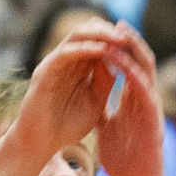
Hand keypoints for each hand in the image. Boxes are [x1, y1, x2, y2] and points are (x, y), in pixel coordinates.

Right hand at [11, 23, 123, 166]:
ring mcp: (54, 64)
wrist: (40, 145)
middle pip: (87, 30)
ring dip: (99, 34)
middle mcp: (66, 60)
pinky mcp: (44, 72)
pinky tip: (101, 51)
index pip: (97, 38)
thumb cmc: (67, 126)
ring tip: (119, 39)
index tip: (135, 41)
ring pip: (76, 35)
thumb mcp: (95, 100)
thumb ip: (106, 80)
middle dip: (109, 30)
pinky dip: (84, 49)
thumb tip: (121, 59)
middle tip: (128, 36)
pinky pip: (65, 53)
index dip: (116, 37)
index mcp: (78, 66)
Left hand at [97, 26, 166, 175]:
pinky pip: (145, 92)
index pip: (131, 66)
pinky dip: (135, 77)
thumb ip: (105, 111)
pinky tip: (124, 66)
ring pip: (146, 72)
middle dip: (130, 41)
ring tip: (121, 36)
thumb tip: (94, 98)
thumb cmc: (125, 159)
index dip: (122, 48)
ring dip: (134, 52)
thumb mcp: (109, 129)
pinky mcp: (153, 119)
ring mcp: (151, 107)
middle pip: (141, 62)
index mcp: (134, 101)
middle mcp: (145, 99)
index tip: (109, 30)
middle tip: (118, 22)